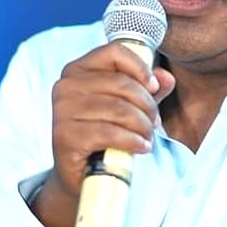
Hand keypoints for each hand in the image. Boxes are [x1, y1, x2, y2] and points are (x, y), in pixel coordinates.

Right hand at [31, 42, 175, 226]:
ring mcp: (61, 111)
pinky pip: (109, 133)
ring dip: (142, 125)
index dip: (140, 67)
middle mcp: (65, 86)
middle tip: (154, 122)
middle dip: (147, 104)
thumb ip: (147, 89)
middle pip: (121, 83)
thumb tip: (165, 78)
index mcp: (77, 70)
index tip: (154, 86)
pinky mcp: (65, 136)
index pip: (114, 52)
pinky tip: (141, 147)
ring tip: (148, 136)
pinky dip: (133, 141)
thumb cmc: (104, 135)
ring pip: (119, 109)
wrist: (79, 174)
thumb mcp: (129, 107)